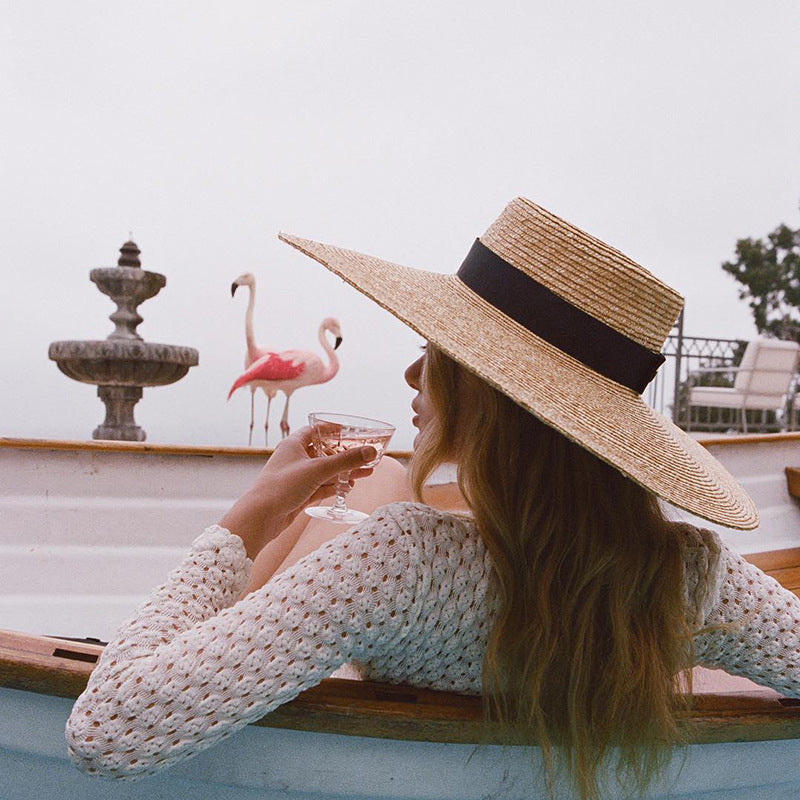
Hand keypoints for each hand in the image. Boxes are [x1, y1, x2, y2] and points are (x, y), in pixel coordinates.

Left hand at [219, 426, 376, 558]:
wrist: (260, 517)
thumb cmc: (282, 486)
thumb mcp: (318, 469)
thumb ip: (346, 460)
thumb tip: (371, 452)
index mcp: (293, 444)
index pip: (315, 430)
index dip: (333, 429)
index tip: (351, 431)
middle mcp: (294, 458)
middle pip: (324, 452)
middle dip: (345, 454)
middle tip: (365, 455)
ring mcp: (296, 477)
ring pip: (325, 471)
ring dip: (343, 472)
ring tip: (366, 472)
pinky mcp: (298, 494)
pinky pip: (321, 487)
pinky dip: (335, 487)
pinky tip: (349, 488)